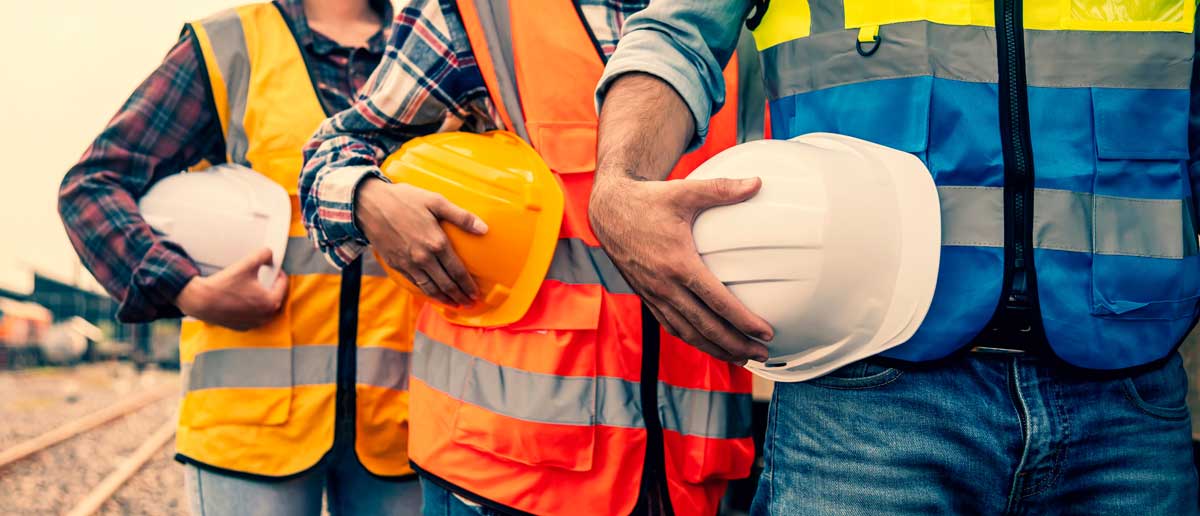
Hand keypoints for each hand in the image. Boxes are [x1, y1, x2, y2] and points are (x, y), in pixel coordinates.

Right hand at [175, 247, 287, 330]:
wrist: (201, 301)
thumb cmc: (223, 285)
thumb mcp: (247, 264)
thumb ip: (263, 255)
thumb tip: (270, 255)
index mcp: (271, 303)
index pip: (283, 284)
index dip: (278, 272)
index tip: (272, 268)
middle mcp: (265, 317)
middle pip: (275, 297)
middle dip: (271, 285)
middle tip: (263, 276)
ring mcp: (254, 324)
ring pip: (264, 307)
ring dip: (262, 297)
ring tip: (251, 286)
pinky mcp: (243, 327)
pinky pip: (253, 315)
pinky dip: (251, 307)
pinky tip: (241, 298)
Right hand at [355, 176, 487, 305]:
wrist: (370, 205)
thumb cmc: (404, 199)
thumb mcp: (435, 201)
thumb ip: (461, 216)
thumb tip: (484, 228)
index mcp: (436, 243)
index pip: (457, 272)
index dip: (468, 286)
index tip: (476, 294)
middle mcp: (423, 258)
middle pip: (446, 285)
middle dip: (459, 297)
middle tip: (469, 304)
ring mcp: (408, 263)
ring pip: (430, 289)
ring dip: (444, 299)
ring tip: (454, 304)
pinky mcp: (396, 265)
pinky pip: (415, 284)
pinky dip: (427, 293)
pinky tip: (433, 293)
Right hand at [589, 175, 772, 362]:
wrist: (608, 211)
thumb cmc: (648, 200)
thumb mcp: (685, 191)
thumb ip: (722, 189)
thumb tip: (757, 183)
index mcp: (678, 263)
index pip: (717, 301)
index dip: (743, 321)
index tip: (766, 332)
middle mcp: (665, 285)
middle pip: (706, 327)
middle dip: (736, 344)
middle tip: (763, 354)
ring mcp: (654, 294)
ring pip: (688, 333)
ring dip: (716, 349)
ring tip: (741, 357)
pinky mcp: (647, 296)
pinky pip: (671, 326)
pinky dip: (692, 340)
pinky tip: (708, 345)